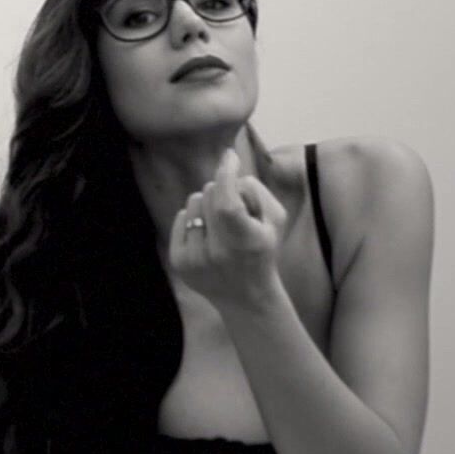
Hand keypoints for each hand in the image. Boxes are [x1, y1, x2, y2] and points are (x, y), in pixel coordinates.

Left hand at [168, 148, 289, 310]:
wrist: (246, 296)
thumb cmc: (263, 251)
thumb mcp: (275, 220)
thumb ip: (257, 191)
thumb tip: (230, 170)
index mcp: (244, 241)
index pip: (227, 202)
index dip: (226, 175)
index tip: (229, 157)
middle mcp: (216, 252)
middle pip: (209, 194)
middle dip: (222, 191)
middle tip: (235, 208)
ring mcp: (194, 258)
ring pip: (192, 203)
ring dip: (207, 205)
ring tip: (221, 224)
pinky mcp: (179, 262)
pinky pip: (180, 218)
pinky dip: (193, 219)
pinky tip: (207, 235)